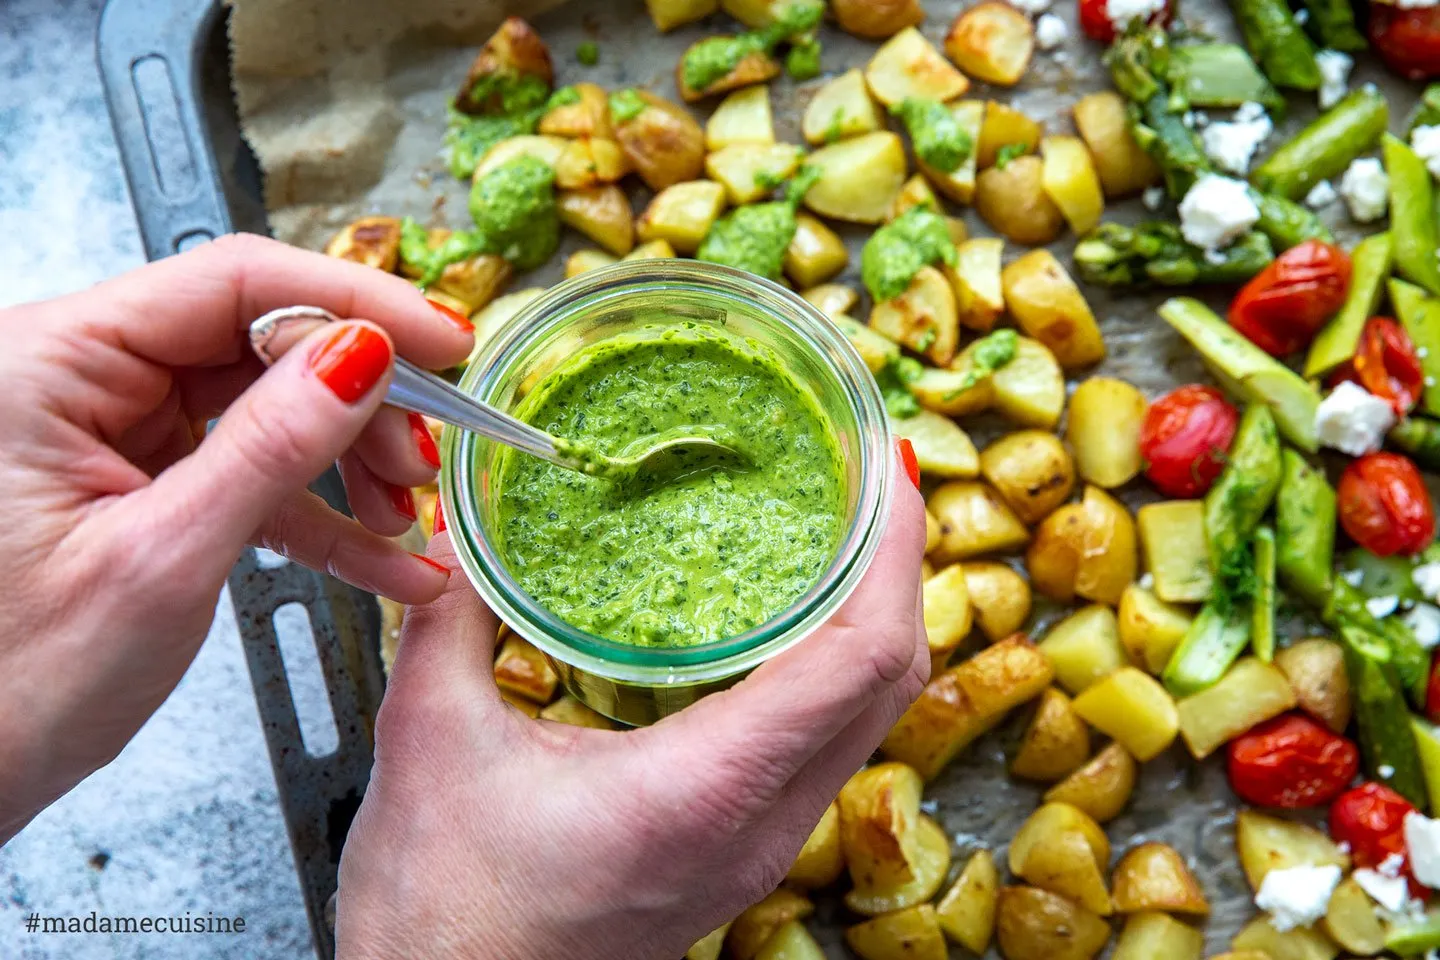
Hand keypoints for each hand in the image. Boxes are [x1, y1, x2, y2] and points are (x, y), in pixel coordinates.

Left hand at [0, 234, 471, 840]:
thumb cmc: (3, 685)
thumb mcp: (162, 562)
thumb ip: (269, 449)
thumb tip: (363, 357)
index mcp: (50, 361)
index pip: (232, 282)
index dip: (356, 304)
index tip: (444, 346)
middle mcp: (78, 376)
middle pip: (259, 341)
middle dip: (359, 403)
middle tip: (425, 461)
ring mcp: (110, 429)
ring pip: (266, 406)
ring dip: (348, 464)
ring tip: (405, 521)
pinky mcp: (138, 480)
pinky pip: (247, 472)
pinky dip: (318, 516)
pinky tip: (384, 561)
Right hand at [336, 451, 927, 959]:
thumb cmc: (445, 914)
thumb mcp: (432, 741)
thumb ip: (450, 616)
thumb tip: (462, 522)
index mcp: (709, 790)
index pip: (859, 657)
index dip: (894, 552)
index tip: (886, 471)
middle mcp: (759, 826)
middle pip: (887, 683)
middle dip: (899, 569)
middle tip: (870, 478)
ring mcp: (758, 848)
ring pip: (866, 719)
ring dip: (872, 618)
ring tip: (845, 532)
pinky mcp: (737, 853)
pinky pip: (825, 746)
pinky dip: (833, 669)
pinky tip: (790, 621)